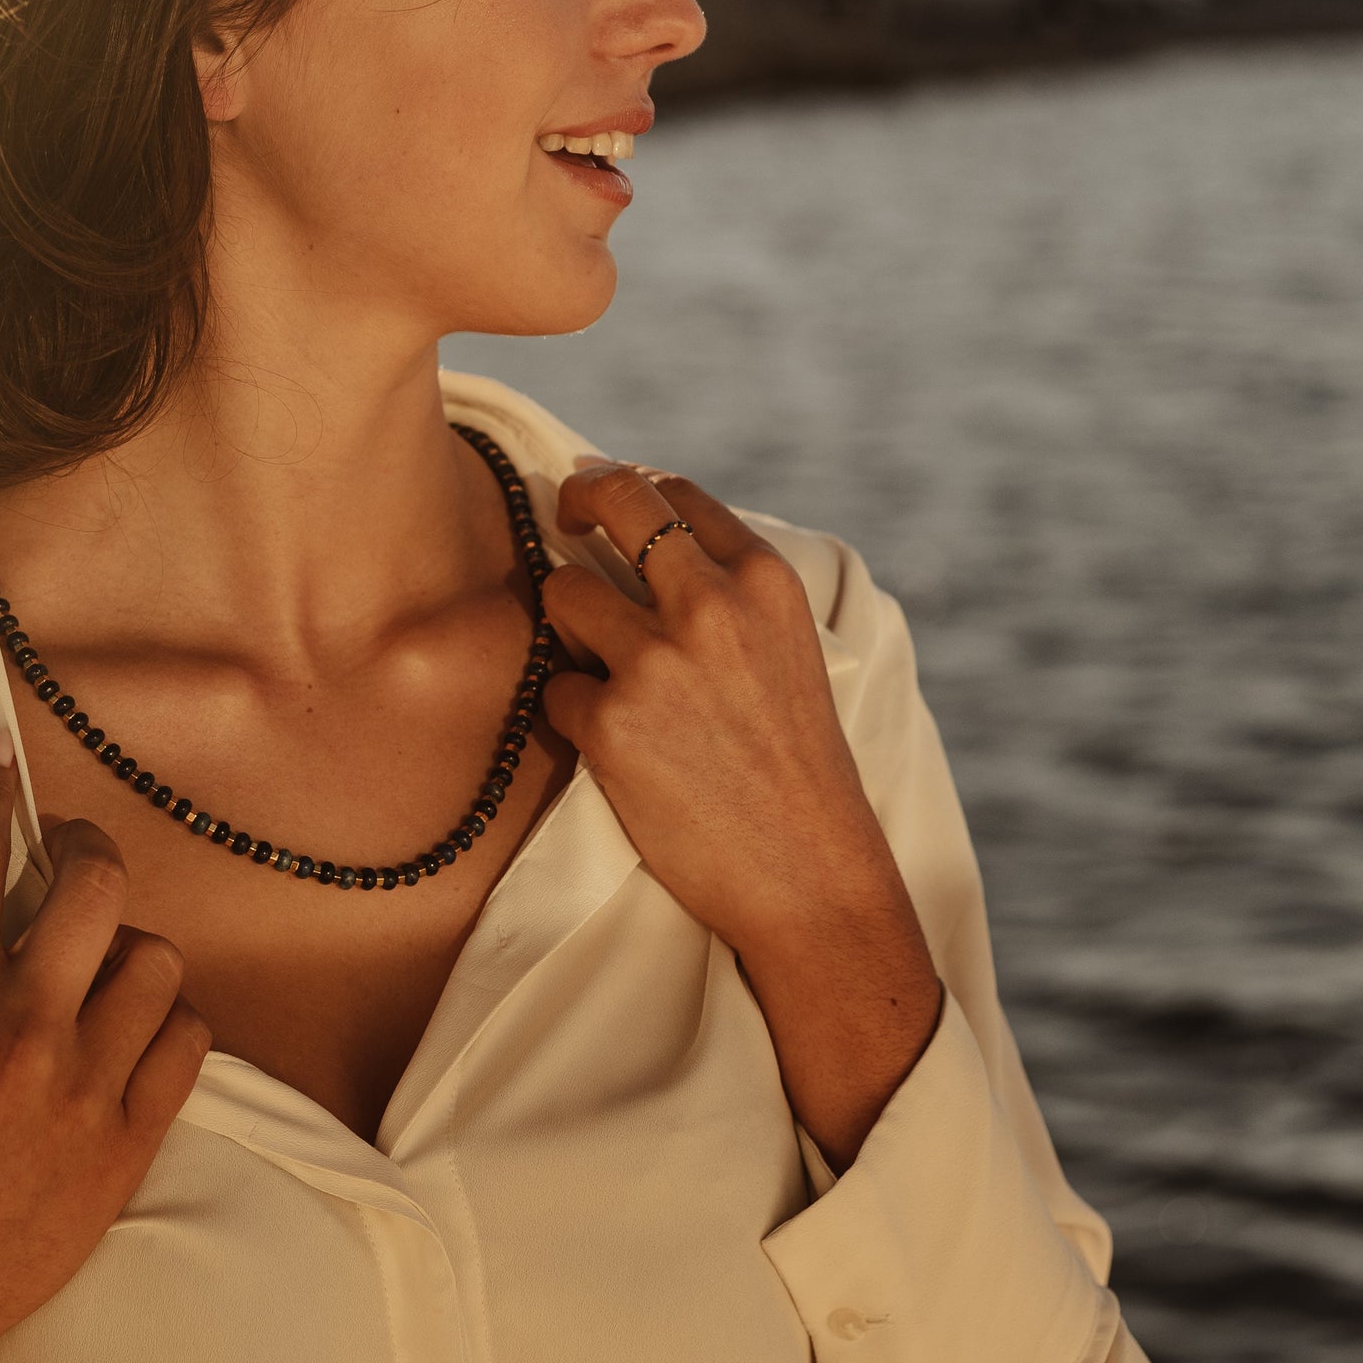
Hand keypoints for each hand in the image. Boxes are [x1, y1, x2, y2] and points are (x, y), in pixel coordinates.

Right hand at [0, 734, 210, 1362]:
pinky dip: (165, 1024)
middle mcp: (20, 1027)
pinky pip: (189, 1042)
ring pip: (156, 959)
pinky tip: (128, 1032)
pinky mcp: (127, 1144)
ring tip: (97, 968)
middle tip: (70, 858)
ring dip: (126, 950)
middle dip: (85, 848)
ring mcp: (83, 1087)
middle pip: (98, 882)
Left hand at [541, 463, 939, 1167]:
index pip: (673, 492)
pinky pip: (554, 690)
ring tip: (607, 673)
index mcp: (763, 579)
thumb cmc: (793, 765)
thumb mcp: (785, 649)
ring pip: (562, 593)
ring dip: (569, 628)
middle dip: (576, 499)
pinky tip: (618, 747)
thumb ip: (727, 592)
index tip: (605, 505)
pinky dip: (572, 714)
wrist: (809, 872)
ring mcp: (656, 662)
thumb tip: (639, 533)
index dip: (629, 489)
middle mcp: (711, 604)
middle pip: (612, 499)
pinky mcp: (610, 724)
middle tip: (561, 515)